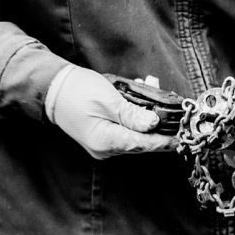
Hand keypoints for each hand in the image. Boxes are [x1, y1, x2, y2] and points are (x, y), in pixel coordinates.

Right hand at [47, 67, 175, 159]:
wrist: (52, 88)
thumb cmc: (77, 91)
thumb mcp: (108, 99)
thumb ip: (132, 114)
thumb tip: (153, 125)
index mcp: (106, 141)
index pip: (143, 144)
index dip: (165, 141)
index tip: (182, 136)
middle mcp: (105, 148)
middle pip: (141, 140)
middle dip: (158, 123)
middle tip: (173, 106)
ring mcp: (103, 144)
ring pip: (134, 133)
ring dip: (145, 114)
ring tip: (151, 86)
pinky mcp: (103, 135)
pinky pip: (124, 129)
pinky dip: (134, 114)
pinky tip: (139, 94)